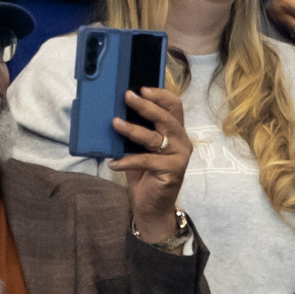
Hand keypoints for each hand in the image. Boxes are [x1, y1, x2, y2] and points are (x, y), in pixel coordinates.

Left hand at [108, 85, 190, 243]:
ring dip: (132, 130)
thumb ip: (137, 129)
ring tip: (115, 123)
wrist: (152, 206)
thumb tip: (116, 111)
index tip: (142, 88)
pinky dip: (127, 160)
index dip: (160, 95)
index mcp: (175, 131)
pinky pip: (146, 161)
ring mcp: (178, 156)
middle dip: (145, 106)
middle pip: (165, 117)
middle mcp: (181, 141)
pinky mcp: (171, 171)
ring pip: (154, 138)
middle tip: (127, 96)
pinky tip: (113, 162)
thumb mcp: (140, 147)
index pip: (174, 106)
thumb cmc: (144, 173)